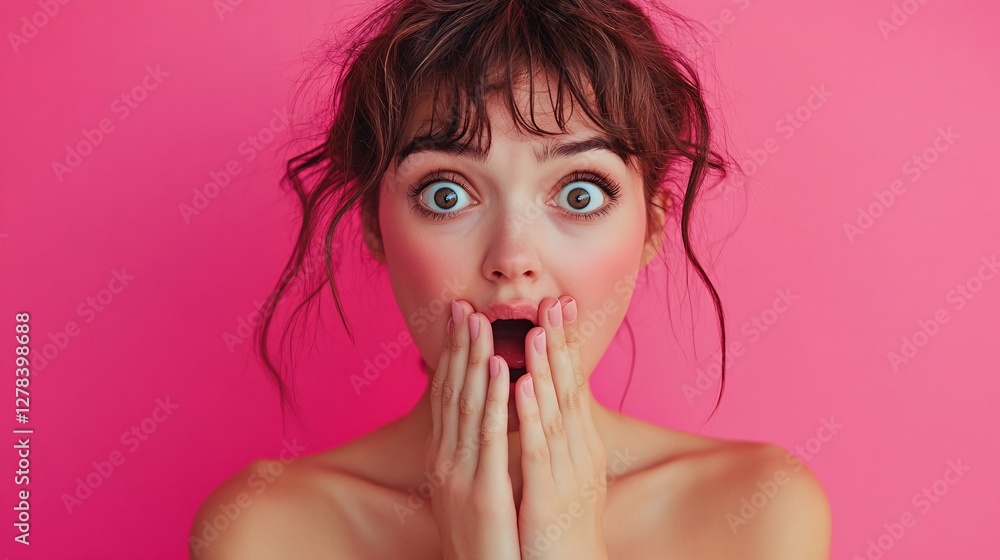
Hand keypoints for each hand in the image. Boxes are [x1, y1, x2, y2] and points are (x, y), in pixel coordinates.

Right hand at [424, 300, 520, 559]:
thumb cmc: (484, 538)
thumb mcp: (471, 488)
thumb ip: (473, 453)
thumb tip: (483, 420)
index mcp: (444, 457)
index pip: (446, 396)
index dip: (453, 356)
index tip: (459, 320)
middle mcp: (445, 459)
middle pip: (451, 392)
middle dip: (458, 347)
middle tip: (463, 306)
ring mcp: (460, 474)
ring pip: (466, 405)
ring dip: (473, 360)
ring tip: (479, 322)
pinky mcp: (483, 490)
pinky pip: (488, 436)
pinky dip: (493, 399)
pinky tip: (500, 370)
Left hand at [514, 296, 609, 559]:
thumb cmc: (563, 525)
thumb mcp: (563, 472)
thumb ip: (555, 437)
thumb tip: (542, 401)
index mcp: (581, 445)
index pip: (573, 384)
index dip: (566, 345)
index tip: (559, 307)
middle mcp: (579, 452)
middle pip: (570, 388)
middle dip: (561, 343)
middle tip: (555, 301)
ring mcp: (567, 473)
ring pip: (554, 412)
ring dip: (545, 369)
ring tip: (537, 331)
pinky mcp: (548, 496)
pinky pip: (537, 450)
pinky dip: (529, 416)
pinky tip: (520, 387)